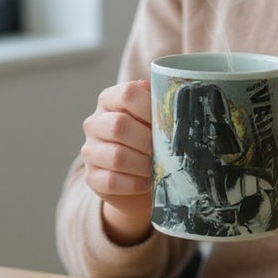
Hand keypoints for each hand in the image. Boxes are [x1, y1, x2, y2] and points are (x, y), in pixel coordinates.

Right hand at [81, 80, 153, 245]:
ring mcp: (90, 151)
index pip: (127, 93)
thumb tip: (187, 100)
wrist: (138, 176)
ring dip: (144, 164)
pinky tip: (148, 182)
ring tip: (158, 167)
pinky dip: (136, 183)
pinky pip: (112, 181)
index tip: (168, 121)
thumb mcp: (155, 118)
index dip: (151, 107)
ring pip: (116, 157)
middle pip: (119, 126)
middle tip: (166, 150)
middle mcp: (95, 123)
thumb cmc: (151, 138)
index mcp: (110, 100)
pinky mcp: (91, 177)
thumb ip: (163, 105)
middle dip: (149, 140)